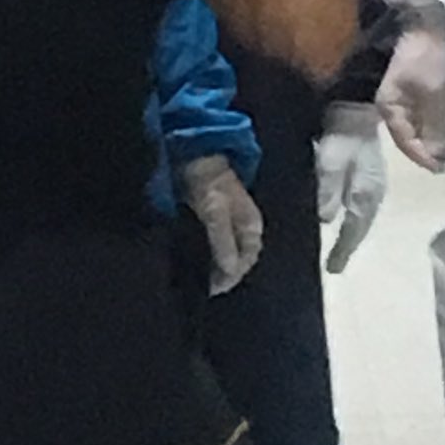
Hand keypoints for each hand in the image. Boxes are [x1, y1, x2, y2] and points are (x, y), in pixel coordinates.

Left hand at [181, 156, 263, 295]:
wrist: (193, 156)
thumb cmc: (208, 182)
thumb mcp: (216, 213)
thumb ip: (223, 242)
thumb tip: (230, 271)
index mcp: (252, 227)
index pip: (246, 261)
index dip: (230, 278)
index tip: (211, 288)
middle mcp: (245, 229)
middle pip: (237, 261)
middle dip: (222, 276)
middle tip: (201, 287)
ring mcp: (231, 225)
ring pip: (226, 255)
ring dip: (214, 268)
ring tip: (195, 277)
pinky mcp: (215, 222)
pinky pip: (214, 246)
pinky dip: (206, 256)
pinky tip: (192, 260)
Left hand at [317, 103, 387, 272]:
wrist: (356, 112)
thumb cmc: (342, 138)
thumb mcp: (329, 162)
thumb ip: (328, 191)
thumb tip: (326, 220)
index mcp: (365, 196)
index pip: (353, 231)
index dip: (343, 251)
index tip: (333, 270)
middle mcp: (373, 196)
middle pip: (360, 229)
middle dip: (348, 247)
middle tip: (336, 266)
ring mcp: (374, 188)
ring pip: (363, 220)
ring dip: (352, 236)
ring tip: (340, 251)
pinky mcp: (370, 179)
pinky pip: (362, 209)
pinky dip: (354, 221)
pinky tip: (346, 224)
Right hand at [377, 25, 444, 172]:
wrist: (428, 23)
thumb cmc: (428, 56)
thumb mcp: (434, 92)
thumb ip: (435, 125)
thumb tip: (438, 156)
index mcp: (388, 106)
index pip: (404, 141)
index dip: (421, 157)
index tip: (440, 169)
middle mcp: (390, 108)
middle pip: (407, 138)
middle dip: (425, 152)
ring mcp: (400, 102)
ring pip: (414, 130)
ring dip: (429, 142)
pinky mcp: (412, 95)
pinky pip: (420, 120)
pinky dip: (431, 129)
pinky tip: (443, 136)